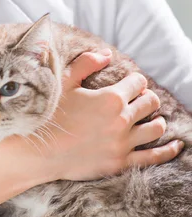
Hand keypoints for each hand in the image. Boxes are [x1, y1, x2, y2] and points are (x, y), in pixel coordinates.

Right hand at [0, 50, 183, 184]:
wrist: (39, 152)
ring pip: (156, 127)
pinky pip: (153, 157)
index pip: (137, 82)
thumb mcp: (65, 82)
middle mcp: (122, 120)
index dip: (135, 80)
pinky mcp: (121, 162)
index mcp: (110, 98)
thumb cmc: (50, 115)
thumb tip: (107, 53)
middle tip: (138, 99)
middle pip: (150, 103)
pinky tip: (177, 145)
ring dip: (156, 119)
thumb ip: (87, 63)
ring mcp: (123, 143)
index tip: (130, 83)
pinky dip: (168, 150)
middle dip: (147, 97)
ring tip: (151, 118)